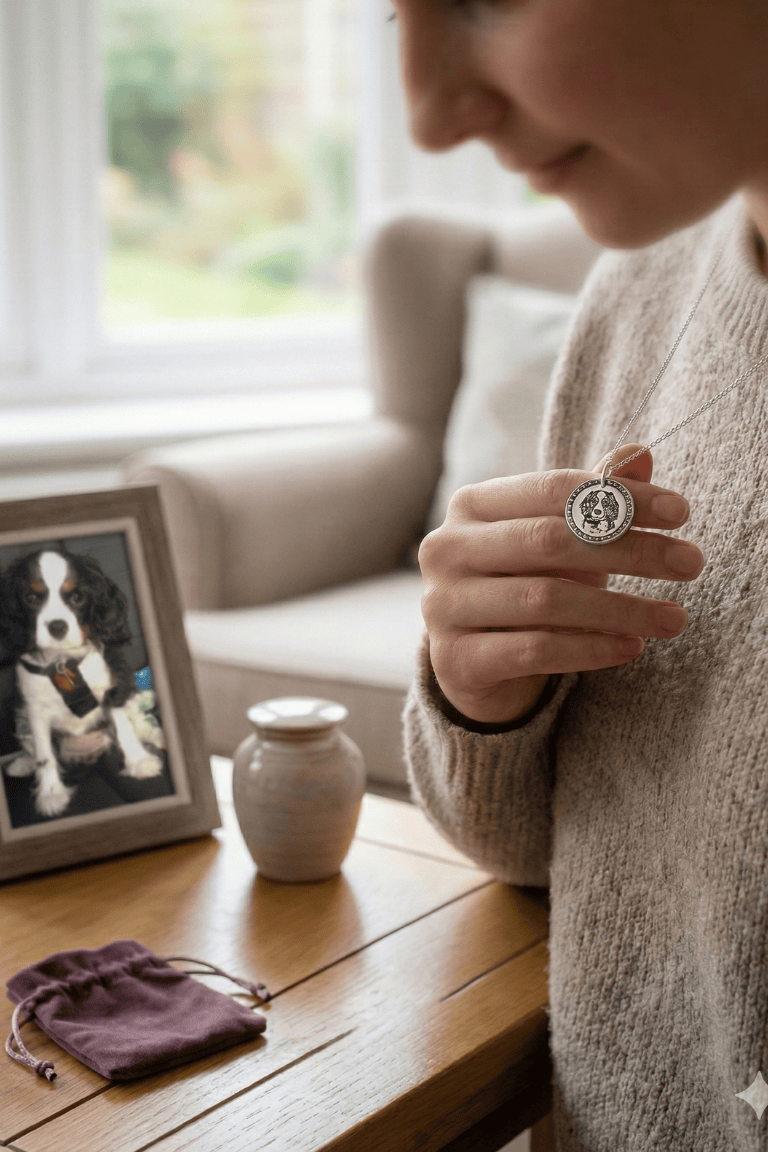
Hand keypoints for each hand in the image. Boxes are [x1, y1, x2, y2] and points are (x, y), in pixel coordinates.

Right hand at [418, 444, 702, 724]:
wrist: (472, 662)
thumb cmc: (520, 584)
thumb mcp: (557, 538)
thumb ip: (593, 499)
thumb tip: (639, 453)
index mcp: (470, 505)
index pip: (553, 488)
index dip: (620, 497)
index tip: (681, 512)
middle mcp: (446, 549)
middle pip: (550, 539)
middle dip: (631, 550)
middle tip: (691, 562)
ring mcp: (443, 605)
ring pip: (545, 600)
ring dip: (620, 608)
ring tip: (673, 618)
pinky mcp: (454, 659)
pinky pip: (534, 650)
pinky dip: (590, 649)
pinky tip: (631, 647)